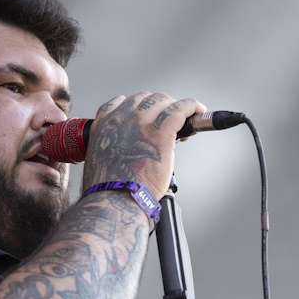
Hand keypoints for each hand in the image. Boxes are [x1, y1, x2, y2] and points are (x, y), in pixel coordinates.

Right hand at [81, 92, 204, 199]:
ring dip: (173, 107)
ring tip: (183, 121)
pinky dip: (192, 106)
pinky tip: (198, 111)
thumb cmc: (109, 188)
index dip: (138, 109)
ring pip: (162, 100)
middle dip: (158, 108)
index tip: (148, 119)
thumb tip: (130, 149)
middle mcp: (121, 119)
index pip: (121, 102)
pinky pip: (180, 109)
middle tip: (167, 124)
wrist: (114, 200)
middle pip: (144, 98)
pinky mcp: (160, 133)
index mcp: (104, 125)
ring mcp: (141, 123)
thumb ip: (114, 146)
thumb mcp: (101, 159)